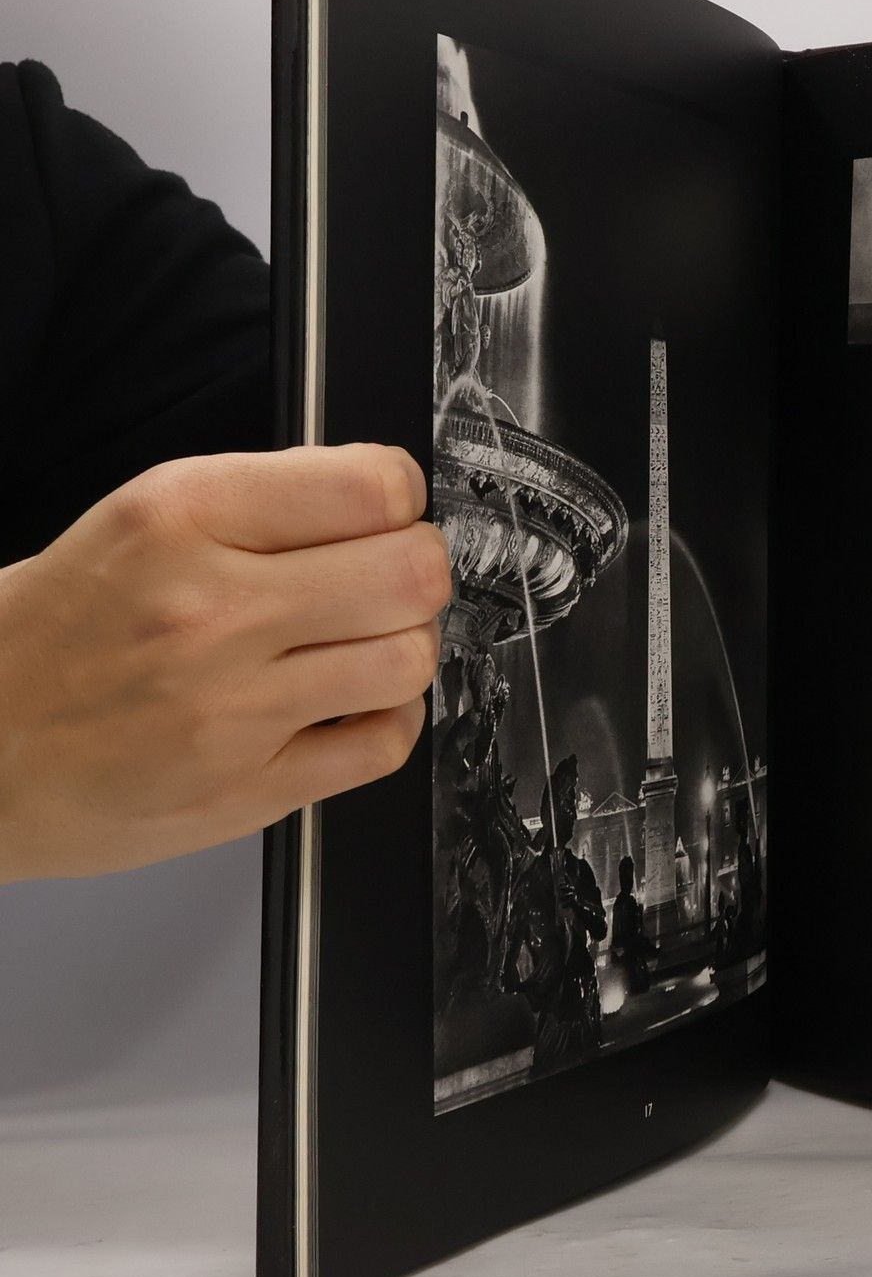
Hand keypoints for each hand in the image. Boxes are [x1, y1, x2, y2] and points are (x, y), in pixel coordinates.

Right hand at [0, 446, 449, 883]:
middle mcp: (211, 610)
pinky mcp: (250, 789)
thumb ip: (264, 504)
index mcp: (182, 519)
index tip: (387, 514)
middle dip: (417, 572)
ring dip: (403, 648)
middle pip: (413, 574)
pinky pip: (386, 743)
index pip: (373, 487)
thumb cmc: (49, 635)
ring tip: (360, 645)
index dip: (399, 501)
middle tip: (387, 582)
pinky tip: (347, 705)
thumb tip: (381, 502)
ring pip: (410, 658)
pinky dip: (386, 720)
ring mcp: (234, 707)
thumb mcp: (138, 522)